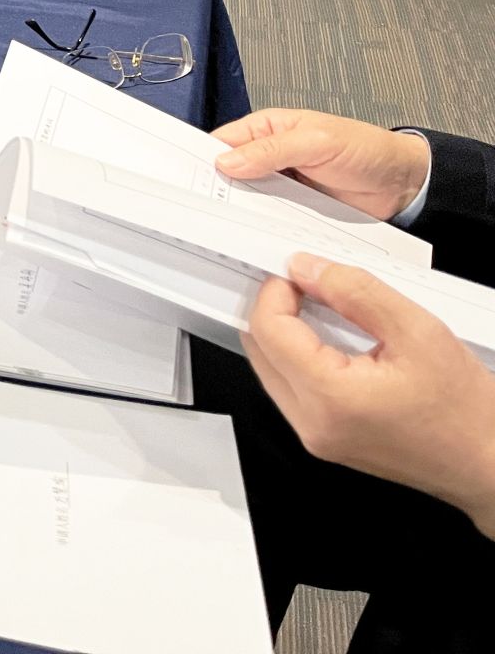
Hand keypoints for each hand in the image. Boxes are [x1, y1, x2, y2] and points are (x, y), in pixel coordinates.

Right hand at [212, 109, 429, 220]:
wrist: (403, 184)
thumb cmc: (366, 149)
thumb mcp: (317, 141)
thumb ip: (272, 150)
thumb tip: (228, 160)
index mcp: (268, 130)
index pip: (223, 142)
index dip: (202, 158)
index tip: (187, 178)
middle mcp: (269, 158)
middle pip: (230, 175)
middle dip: (217, 189)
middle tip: (200, 207)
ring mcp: (281, 186)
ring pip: (248, 200)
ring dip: (241, 212)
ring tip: (223, 226)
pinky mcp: (294, 211)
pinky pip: (270, 219)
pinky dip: (263, 227)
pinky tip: (254, 236)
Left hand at [244, 256, 494, 537]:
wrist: (489, 464)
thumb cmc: (466, 412)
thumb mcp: (418, 332)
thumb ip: (355, 292)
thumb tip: (307, 268)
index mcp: (330, 397)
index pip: (269, 330)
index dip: (276, 291)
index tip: (298, 272)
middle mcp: (313, 423)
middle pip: (260, 349)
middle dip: (276, 309)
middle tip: (307, 284)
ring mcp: (317, 437)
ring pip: (271, 370)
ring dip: (287, 334)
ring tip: (324, 309)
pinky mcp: (327, 441)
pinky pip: (293, 390)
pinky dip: (302, 359)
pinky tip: (332, 341)